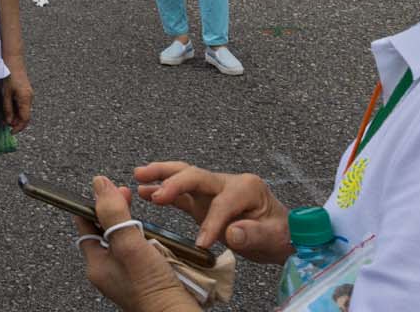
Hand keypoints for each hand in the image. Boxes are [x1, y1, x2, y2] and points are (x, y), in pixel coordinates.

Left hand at [2, 59, 33, 131]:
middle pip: (25, 115)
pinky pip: (22, 104)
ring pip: (23, 110)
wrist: (13, 59)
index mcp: (26, 99)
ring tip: (4, 116)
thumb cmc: (8, 75)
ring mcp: (28, 94)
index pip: (25, 119)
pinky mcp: (25, 90)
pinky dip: (16, 108)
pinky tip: (7, 107)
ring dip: (15, 115)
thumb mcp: (5, 94)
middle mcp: (29, 97)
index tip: (10, 132)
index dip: (18, 128)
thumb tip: (8, 122)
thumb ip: (7, 109)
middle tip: (4, 125)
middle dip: (16, 122)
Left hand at [73, 178, 187, 311]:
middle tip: (130, 197)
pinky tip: (160, 239)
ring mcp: (126, 274)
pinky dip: (150, 241)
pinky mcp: (144, 276)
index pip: (86, 224)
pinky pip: (142, 251)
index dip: (96, 203)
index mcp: (96, 263)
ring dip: (136, 226)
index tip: (110, 188)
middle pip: (107, 230)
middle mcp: (108, 269)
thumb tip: (99, 184)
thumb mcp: (129, 245)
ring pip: (126, 239)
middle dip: (118, 211)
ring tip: (147, 220)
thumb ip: (113, 215)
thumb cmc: (152, 290)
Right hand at [132, 161, 289, 261]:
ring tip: (139, 175)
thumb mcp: (273, 236)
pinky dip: (164, 190)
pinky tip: (144, 190)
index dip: (211, 223)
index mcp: (246, 187)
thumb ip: (253, 233)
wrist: (280, 234)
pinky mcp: (204, 201)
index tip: (202, 244)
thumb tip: (231, 232)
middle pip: (196, 175)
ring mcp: (213, 190)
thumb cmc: (279, 233)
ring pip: (185, 176)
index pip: (222, 203)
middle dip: (175, 183)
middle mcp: (227, 183)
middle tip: (155, 193)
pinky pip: (182, 194)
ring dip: (161, 175)